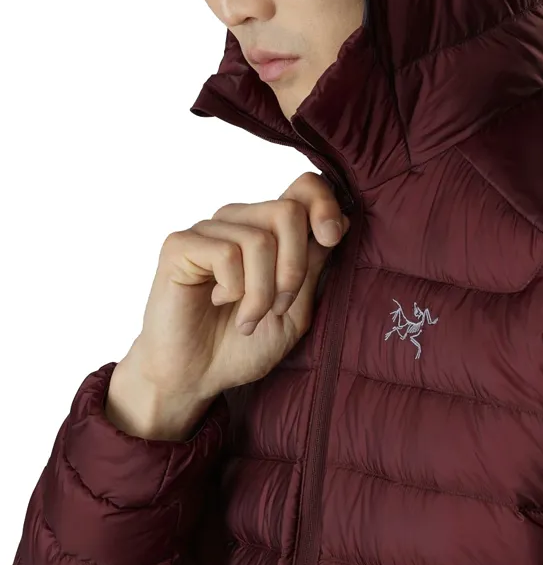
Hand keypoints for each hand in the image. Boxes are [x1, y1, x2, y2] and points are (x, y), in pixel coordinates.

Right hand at [121, 172, 351, 403]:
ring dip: (262, 292)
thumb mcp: (296, 310)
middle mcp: (240, 221)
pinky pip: (227, 253)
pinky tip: (218, 301)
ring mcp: (209, 230)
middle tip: (279, 307)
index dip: (324, 204)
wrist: (196, 377)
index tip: (331, 238)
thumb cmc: (244, 345)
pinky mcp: (180, 245)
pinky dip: (233, 289)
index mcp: (270, 230)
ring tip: (249, 317)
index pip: (304, 187)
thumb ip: (314, 265)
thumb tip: (340, 220)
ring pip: (260, 239)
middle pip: (287, 211)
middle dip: (293, 269)